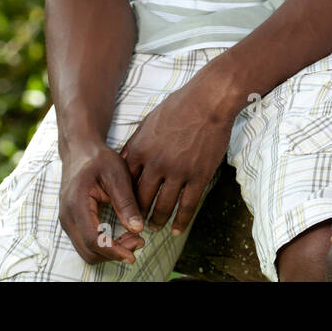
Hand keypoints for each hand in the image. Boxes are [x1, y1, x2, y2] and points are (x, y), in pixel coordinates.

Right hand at [57, 138, 145, 264]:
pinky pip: (86, 243)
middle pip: (89, 251)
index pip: (93, 239)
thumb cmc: (99, 159)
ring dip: (110, 251)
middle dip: (115, 252)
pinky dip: (104, 245)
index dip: (114, 250)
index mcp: (77, 203)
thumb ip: (126, 202)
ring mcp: (67, 221)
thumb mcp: (117, 175)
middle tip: (139, 241)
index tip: (134, 253)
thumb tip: (138, 229)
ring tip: (133, 238)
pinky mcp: (72, 223)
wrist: (80, 150)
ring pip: (87, 251)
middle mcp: (67, 217)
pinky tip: (122, 234)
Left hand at [119, 75, 235, 234]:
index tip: (123, 207)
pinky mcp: (199, 176)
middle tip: (136, 225)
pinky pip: (187, 206)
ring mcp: (178, 172)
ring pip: (162, 207)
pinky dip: (181, 221)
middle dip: (137, 216)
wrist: (208, 100)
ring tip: (155, 228)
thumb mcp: (148, 123)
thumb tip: (123, 163)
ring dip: (157, 221)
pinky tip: (177, 229)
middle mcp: (156, 164)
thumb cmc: (178, 107)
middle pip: (141, 200)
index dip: (123, 199)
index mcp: (140, 150)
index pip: (125, 184)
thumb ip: (135, 145)